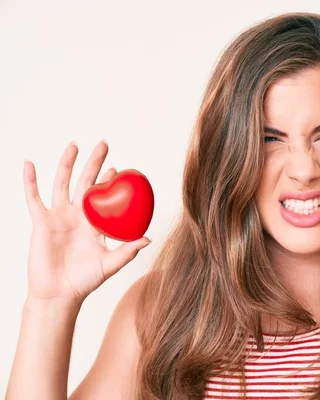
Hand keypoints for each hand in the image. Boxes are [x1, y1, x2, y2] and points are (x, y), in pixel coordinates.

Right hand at [22, 140, 151, 303]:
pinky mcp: (41, 222)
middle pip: (86, 182)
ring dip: (67, 163)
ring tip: (74, 145)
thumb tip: (148, 239)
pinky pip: (33, 197)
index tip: (119, 168)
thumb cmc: (85, 281)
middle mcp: (77, 216)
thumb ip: (128, 251)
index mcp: (94, 224)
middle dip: (94, 162)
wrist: (59, 294)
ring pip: (62, 183)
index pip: (104, 197)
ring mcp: (58, 217)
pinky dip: (30, 180)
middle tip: (104, 144)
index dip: (110, 181)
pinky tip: (29, 164)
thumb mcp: (111, 264)